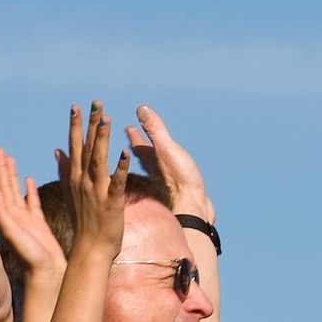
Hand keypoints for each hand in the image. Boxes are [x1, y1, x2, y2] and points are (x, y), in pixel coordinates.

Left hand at [0, 148, 64, 280]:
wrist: (47, 274)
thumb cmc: (29, 257)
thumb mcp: (13, 233)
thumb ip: (3, 213)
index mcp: (5, 216)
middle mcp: (12, 216)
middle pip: (4, 186)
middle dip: (0, 168)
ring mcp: (25, 220)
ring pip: (17, 191)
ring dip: (13, 175)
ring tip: (10, 158)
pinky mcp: (38, 224)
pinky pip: (32, 202)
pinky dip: (29, 189)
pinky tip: (28, 179)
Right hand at [61, 102, 128, 260]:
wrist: (90, 250)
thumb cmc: (84, 223)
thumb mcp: (71, 193)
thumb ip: (65, 169)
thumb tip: (58, 150)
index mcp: (75, 178)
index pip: (75, 147)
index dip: (75, 126)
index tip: (76, 106)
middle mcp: (83, 182)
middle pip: (86, 148)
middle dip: (89, 125)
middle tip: (95, 103)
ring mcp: (97, 192)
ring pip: (99, 161)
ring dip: (102, 140)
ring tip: (106, 119)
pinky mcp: (111, 203)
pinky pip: (117, 183)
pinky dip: (120, 168)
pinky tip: (125, 153)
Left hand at [125, 105, 211, 219]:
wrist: (193, 212)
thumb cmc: (179, 183)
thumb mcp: (166, 150)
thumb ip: (155, 131)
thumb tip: (141, 109)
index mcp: (150, 162)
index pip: (137, 144)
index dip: (132, 134)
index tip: (128, 128)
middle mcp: (155, 174)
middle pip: (143, 157)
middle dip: (138, 146)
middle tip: (132, 135)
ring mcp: (165, 186)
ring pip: (154, 170)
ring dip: (152, 160)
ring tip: (151, 155)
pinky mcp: (177, 196)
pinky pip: (168, 182)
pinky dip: (167, 177)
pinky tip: (171, 180)